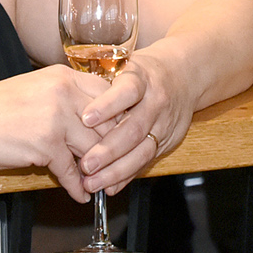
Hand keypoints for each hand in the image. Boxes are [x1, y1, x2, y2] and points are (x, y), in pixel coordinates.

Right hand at [0, 66, 107, 202]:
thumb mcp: (35, 90)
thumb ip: (65, 99)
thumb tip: (92, 122)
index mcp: (63, 77)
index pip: (111, 96)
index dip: (119, 119)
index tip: (122, 137)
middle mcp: (64, 93)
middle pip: (108, 125)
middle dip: (115, 150)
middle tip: (118, 167)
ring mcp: (55, 118)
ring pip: (94, 150)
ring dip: (99, 173)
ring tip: (101, 185)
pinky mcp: (44, 145)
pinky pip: (71, 171)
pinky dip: (77, 187)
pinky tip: (79, 195)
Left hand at [76, 52, 191, 195]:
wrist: (183, 77)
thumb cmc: (143, 73)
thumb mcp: (124, 67)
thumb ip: (102, 84)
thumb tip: (68, 103)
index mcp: (142, 78)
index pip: (127, 91)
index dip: (107, 106)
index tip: (85, 118)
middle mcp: (156, 101)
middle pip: (133, 128)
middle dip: (108, 150)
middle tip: (85, 164)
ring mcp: (164, 124)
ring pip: (141, 151)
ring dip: (116, 170)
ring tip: (93, 182)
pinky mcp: (168, 141)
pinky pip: (146, 162)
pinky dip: (126, 176)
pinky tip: (110, 186)